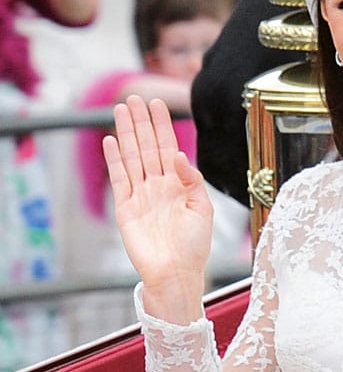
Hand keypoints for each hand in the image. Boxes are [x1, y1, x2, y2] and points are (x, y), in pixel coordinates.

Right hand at [103, 95, 212, 322]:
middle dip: (141, 122)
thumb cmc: (193, 246)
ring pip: (132, 157)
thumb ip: (193, 180)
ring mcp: (140, 195)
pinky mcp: (125, 208)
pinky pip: (119, 178)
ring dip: (126, 133)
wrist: (175, 273)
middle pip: (147, 147)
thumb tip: (179, 155)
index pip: (169, 148)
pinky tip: (111, 140)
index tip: (158, 104)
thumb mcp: (203, 210)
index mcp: (179, 185)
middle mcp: (158, 186)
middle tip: (134, 97)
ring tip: (120, 110)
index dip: (163, 126)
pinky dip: (115, 159)